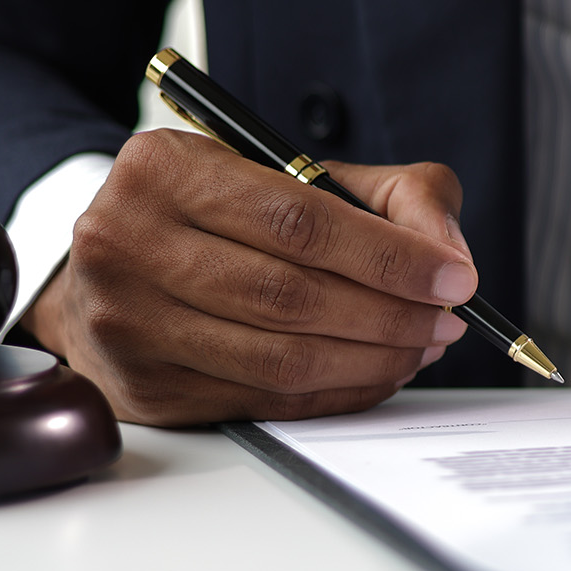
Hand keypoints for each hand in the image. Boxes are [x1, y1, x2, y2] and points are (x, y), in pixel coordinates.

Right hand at [25, 129, 478, 424]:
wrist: (115, 268)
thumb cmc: (220, 216)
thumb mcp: (293, 171)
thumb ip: (392, 193)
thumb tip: (448, 253)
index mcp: (164, 170)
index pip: (298, 221)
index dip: (388, 256)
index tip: (454, 277)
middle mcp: (126, 243)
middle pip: (291, 295)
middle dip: (390, 314)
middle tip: (446, 319)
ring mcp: (128, 322)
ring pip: (281, 358)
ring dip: (372, 359)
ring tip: (421, 345)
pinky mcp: (145, 387)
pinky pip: (265, 401)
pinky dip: (337, 392)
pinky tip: (375, 372)